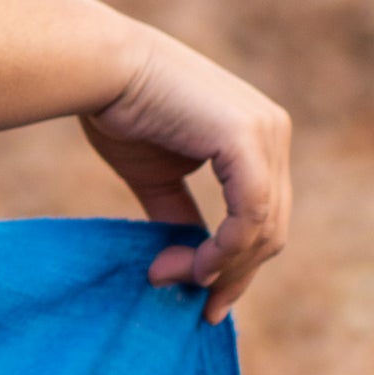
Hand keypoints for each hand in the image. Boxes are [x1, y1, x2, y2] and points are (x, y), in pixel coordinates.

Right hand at [78, 25, 291, 319]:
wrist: (99, 69)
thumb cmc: (119, 110)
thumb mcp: (158, 177)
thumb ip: (179, 215)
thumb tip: (188, 263)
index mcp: (258, 136)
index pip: (264, 216)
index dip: (237, 265)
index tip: (204, 300)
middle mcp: (273, 131)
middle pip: (272, 229)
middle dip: (233, 274)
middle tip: (196, 306)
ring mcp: (267, 133)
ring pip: (265, 229)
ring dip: (223, 267)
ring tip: (175, 279)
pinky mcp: (248, 139)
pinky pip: (251, 215)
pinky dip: (225, 250)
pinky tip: (193, 267)